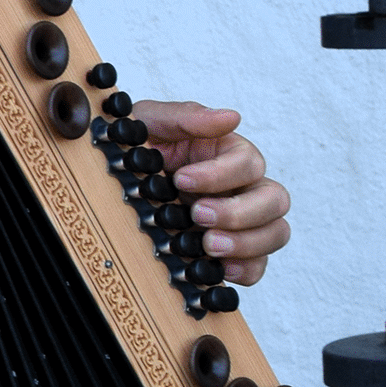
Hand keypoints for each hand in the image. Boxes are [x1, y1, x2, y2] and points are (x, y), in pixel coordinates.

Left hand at [134, 103, 290, 285]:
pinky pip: (257, 265)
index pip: (248, 162)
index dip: (219, 174)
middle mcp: (242, 187)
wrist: (110, 182)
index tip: (181, 180)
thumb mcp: (150, 124)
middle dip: (239, 212)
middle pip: (274, 200)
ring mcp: (240, 221)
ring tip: (208, 246)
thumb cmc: (136, 149)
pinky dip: (245, 269)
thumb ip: (187, 118)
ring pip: (275, 232)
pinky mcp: (231, 251)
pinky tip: (219, 268)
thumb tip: (230, 117)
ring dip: (247, 242)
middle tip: (198, 215)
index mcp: (228, 154)